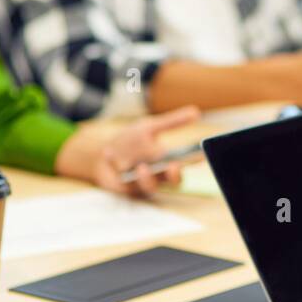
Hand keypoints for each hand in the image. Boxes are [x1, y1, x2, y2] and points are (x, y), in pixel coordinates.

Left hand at [57, 106, 200, 197]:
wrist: (101, 153)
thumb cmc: (129, 142)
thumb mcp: (149, 127)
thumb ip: (172, 122)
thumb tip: (196, 112)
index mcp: (168, 161)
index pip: (185, 163)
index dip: (194, 160)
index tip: (200, 153)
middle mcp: (158, 175)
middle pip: (173, 181)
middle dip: (174, 175)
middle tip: (173, 165)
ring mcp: (142, 184)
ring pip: (151, 188)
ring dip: (148, 179)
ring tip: (142, 167)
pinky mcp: (125, 189)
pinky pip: (127, 185)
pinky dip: (119, 170)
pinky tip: (110, 156)